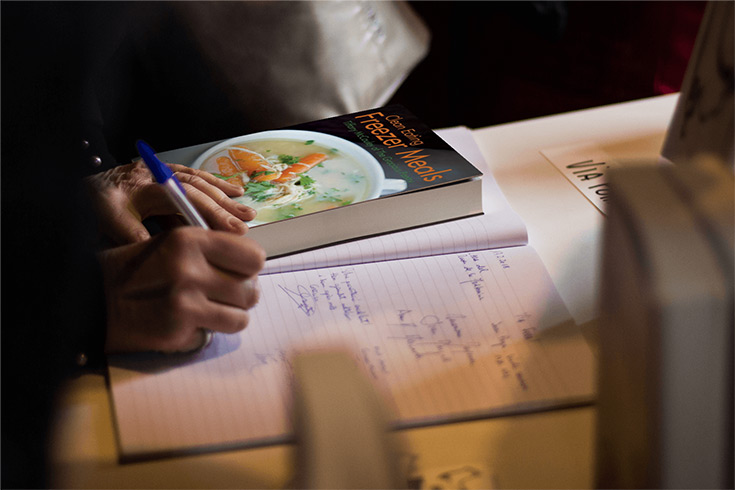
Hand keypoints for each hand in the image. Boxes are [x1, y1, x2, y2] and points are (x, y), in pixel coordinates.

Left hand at [86, 160, 255, 244]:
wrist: (79, 184)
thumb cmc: (93, 203)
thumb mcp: (107, 221)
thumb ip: (134, 235)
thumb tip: (164, 252)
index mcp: (145, 186)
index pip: (185, 200)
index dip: (210, 215)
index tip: (231, 232)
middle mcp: (157, 174)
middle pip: (197, 190)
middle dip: (224, 208)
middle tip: (247, 224)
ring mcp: (162, 171)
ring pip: (199, 182)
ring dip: (224, 196)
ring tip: (247, 211)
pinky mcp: (163, 172)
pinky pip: (194, 177)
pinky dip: (215, 185)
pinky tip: (232, 191)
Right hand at [99, 227, 264, 352]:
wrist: (91, 300)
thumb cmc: (135, 271)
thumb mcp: (170, 244)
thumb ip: (210, 251)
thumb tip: (251, 267)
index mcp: (191, 239)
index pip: (253, 256)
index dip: (249, 268)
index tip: (238, 273)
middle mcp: (191, 268)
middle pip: (251, 289)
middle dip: (241, 296)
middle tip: (223, 296)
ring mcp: (186, 301)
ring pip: (241, 316)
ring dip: (229, 316)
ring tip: (208, 310)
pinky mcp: (179, 329)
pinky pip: (217, 333)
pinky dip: (208, 331)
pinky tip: (188, 323)